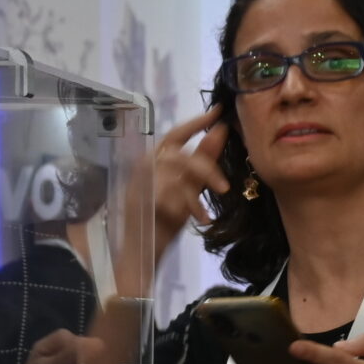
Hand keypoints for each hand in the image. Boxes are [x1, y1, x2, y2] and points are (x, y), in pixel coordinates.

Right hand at [149, 108, 230, 236]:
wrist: (141, 251)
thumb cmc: (165, 218)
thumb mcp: (189, 187)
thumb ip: (203, 160)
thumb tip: (221, 130)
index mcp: (156, 160)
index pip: (175, 134)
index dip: (196, 122)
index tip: (218, 111)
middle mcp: (143, 167)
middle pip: (177, 154)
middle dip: (204, 169)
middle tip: (225, 188)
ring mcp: (138, 184)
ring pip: (173, 177)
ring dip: (194, 196)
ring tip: (205, 214)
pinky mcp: (138, 203)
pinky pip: (167, 200)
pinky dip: (185, 212)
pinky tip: (196, 221)